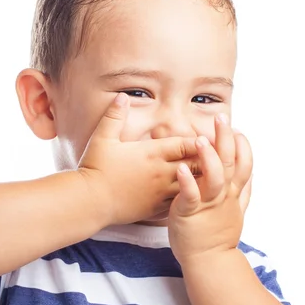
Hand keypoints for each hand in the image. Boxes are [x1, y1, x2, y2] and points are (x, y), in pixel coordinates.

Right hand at [78, 93, 198, 225]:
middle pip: (196, 165)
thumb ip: (115, 115)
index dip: (198, 141)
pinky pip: (180, 203)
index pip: (187, 144)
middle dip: (205, 161)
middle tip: (214, 158)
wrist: (90, 201)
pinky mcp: (156, 209)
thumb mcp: (103, 137)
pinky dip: (188, 198)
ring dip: (199, 181)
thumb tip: (122, 96)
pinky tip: (192, 196)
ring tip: (209, 178)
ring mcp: (160, 192)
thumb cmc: (95, 168)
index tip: (204, 139)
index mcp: (152, 153)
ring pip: (192, 186)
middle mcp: (161, 172)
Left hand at [168, 114, 252, 263]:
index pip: (244, 164)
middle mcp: (224, 195)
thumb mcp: (236, 211)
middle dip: (226, 138)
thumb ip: (242, 191)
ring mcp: (209, 204)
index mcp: (233, 193)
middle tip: (220, 118)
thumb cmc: (218, 236)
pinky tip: (180, 167)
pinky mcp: (191, 213)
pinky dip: (187, 181)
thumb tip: (247, 175)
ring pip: (214, 177)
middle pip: (230, 163)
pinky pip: (191, 196)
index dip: (242, 145)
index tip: (237, 129)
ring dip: (208, 157)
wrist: (210, 261)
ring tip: (199, 139)